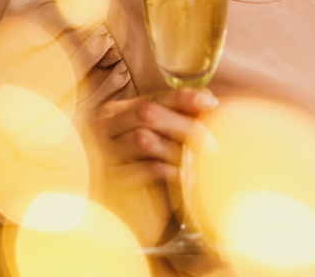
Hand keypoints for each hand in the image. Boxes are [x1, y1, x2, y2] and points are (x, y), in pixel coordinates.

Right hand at [89, 88, 216, 184]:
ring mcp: (103, 155)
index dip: (184, 99)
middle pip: (148, 114)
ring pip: (144, 139)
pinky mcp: (109, 181)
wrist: (125, 215)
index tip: (211, 104)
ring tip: (199, 161)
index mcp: (117, 113)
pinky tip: (185, 177)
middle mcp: (104, 129)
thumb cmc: (145, 174)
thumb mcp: (159, 140)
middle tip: (211, 143)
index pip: (153, 98)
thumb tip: (209, 100)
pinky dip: (170, 171)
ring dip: (178, 149)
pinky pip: (143, 169)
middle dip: (185, 125)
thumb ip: (176, 119)